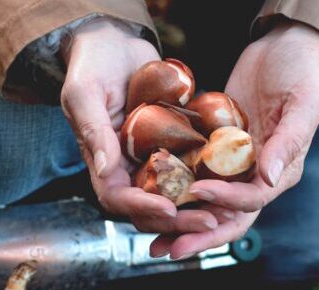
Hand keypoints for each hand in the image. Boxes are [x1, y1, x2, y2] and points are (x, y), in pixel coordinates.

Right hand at [61, 18, 218, 234]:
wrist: (114, 40)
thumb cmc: (92, 63)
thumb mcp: (85, 93)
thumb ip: (93, 131)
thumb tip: (107, 171)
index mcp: (100, 160)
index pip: (117, 197)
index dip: (141, 208)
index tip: (168, 208)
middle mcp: (125, 165)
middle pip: (149, 206)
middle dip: (177, 219)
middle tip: (209, 221)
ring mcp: (149, 156)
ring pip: (172, 194)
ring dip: (196, 207)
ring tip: (224, 213)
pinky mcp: (171, 143)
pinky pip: (189, 168)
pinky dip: (208, 180)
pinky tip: (233, 184)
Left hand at [150, 21, 318, 258]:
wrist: (286, 48)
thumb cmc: (302, 73)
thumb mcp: (304, 103)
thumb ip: (288, 141)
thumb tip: (267, 178)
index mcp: (280, 173)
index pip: (251, 202)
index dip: (225, 203)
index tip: (199, 193)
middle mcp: (255, 177)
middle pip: (224, 218)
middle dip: (195, 236)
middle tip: (165, 249)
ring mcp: (232, 166)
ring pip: (204, 205)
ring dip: (178, 222)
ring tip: (148, 235)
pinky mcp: (213, 150)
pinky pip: (191, 175)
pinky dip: (171, 190)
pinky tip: (145, 196)